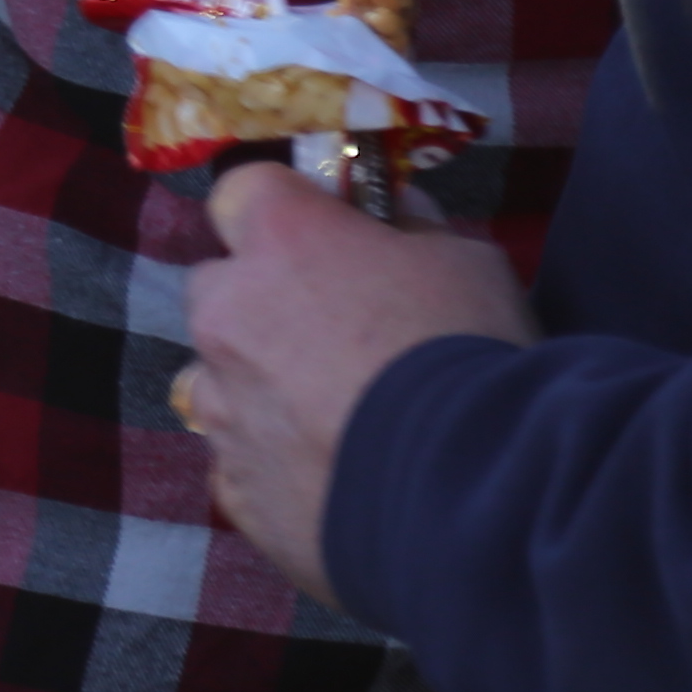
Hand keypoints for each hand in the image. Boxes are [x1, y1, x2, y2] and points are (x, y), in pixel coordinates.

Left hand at [175, 158, 537, 611]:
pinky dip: (275, 468)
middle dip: (262, 303)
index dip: (285, 212)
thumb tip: (393, 221)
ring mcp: (224, 410)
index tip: (326, 236)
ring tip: (332, 424)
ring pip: (217, 383)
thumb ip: (413, 235)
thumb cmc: (471, 355)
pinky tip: (334, 483)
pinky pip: (241, 465)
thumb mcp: (468, 263)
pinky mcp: (237, 491)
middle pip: (219, 289)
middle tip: (333, 337)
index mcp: (280, 241)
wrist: (473, 498)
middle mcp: (229, 316)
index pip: (242, 192)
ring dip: (259, 391)